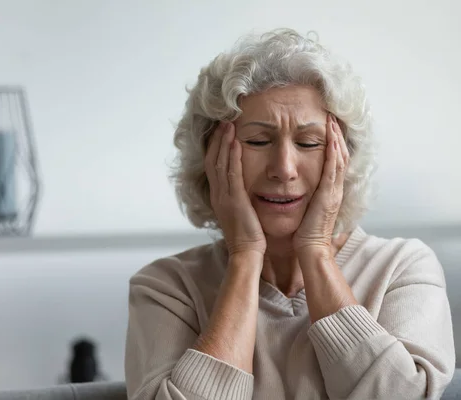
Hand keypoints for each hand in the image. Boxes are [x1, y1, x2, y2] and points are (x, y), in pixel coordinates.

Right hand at [205, 121, 266, 257]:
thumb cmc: (249, 236)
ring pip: (219, 162)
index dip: (216, 147)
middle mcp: (218, 194)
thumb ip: (239, 200)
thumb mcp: (240, 213)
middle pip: (212, 160)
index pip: (213, 166)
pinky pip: (232, 172)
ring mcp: (224, 196)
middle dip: (217, 139)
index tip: (221, 132)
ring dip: (223, 142)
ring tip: (228, 124)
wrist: (247, 253)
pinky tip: (236, 141)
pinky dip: (232, 155)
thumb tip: (244, 191)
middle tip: (222, 121)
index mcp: (219, 197)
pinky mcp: (235, 200)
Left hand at [293, 114, 348, 254]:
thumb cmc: (307, 233)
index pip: (335, 162)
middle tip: (333, 116)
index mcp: (331, 191)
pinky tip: (331, 140)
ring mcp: (333, 192)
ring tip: (332, 121)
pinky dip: (333, 154)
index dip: (334, 143)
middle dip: (337, 135)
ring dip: (336, 138)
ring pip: (339, 159)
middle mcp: (335, 189)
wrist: (311, 249)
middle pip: (341, 156)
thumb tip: (306, 189)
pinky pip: (332, 170)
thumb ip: (311, 197)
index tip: (329, 127)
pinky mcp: (328, 196)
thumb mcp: (310, 209)